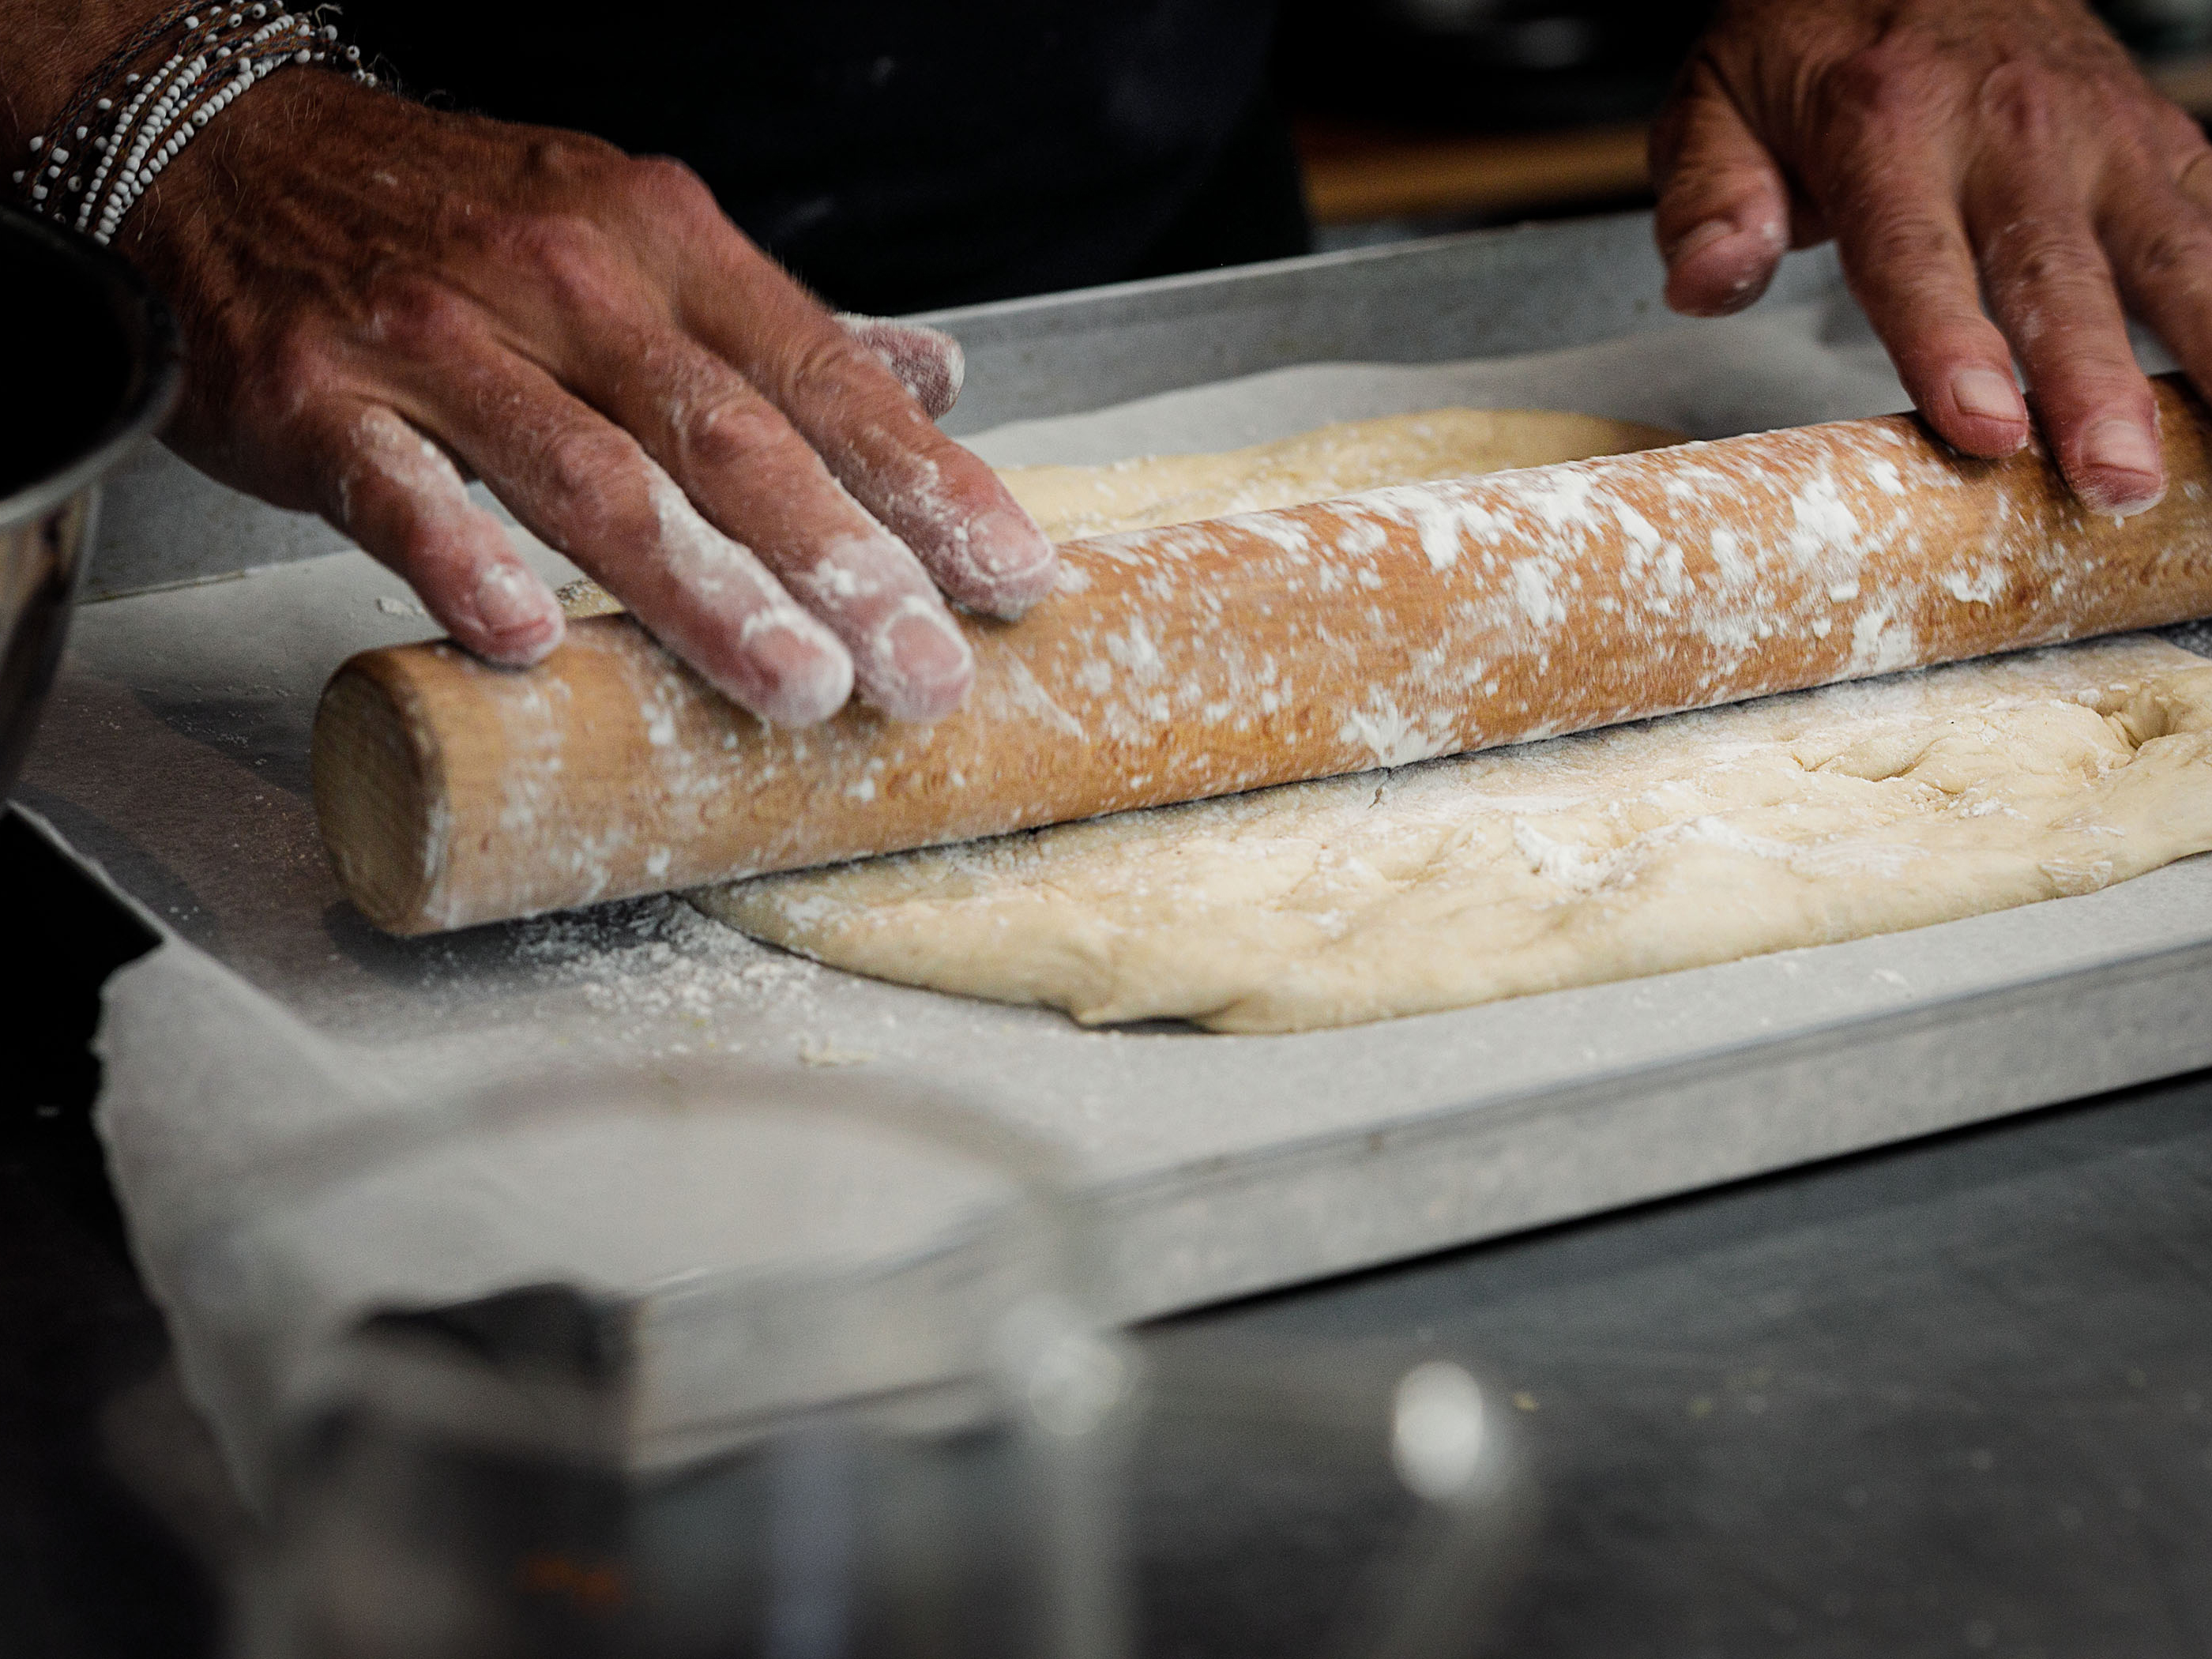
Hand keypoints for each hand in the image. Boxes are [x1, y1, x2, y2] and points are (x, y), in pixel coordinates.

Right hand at [124, 75, 1056, 723]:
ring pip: (593, 475)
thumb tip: (934, 378)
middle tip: (926, 672)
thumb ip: (782, 331)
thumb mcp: (637, 241)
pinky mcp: (321, 397)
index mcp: (668, 249)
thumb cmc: (459, 223)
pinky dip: (460, 557)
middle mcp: (572, 284)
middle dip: (846, 564)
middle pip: (732, 439)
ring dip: (703, 589)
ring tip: (796, 685)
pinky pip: (395, 488)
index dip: (926, 482)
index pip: (824, 376)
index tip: (1010, 576)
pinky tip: (525, 637)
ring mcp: (442, 339)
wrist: (230, 150)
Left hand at [1651, 0, 2209, 515]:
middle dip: (2092, 384)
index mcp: (1885, 125)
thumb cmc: (1808, 45)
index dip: (1952, 348)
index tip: (1985, 428)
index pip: (1917, 256)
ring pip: (2167, 248)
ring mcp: (2097, 130)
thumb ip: (1706, 198)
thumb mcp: (1714, 103)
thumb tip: (1709, 281)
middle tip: (2116, 479)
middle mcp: (2007, 126)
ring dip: (2201, 351)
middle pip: (2055, 272)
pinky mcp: (2153, 136)